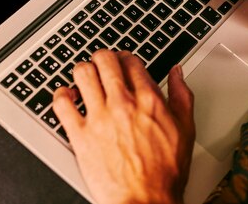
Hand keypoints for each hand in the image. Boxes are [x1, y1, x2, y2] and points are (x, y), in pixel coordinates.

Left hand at [53, 50, 194, 203]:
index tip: (123, 62)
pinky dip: (61, 94)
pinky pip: (62, 104)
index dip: (125, 57)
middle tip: (103, 65)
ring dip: (83, 71)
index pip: (131, 61)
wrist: (146, 201)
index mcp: (149, 100)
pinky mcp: (80, 135)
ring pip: (82, 74)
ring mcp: (99, 118)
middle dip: (103, 58)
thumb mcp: (185, 129)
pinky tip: (67, 96)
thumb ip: (181, 95)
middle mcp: (123, 104)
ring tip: (85, 78)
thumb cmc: (165, 172)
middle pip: (105, 60)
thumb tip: (177, 72)